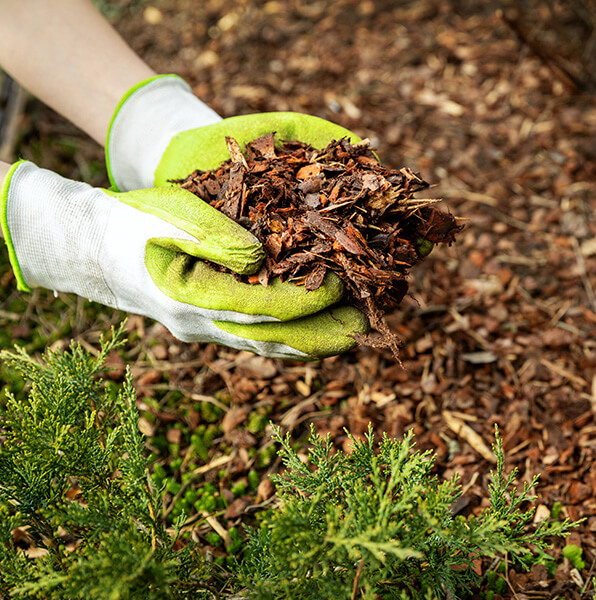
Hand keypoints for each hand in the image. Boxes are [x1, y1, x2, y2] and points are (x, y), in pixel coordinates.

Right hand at [0, 161, 366, 358]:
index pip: (262, 307)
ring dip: (309, 342)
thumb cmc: (134, 222)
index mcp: (190, 298)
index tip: (341, 286)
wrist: (94, 247)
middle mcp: (200, 324)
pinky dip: (288, 336)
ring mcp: (203, 330)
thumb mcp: (171, 216)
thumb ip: (214, 237)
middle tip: (364, 331)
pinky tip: (315, 330)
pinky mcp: (208, 325)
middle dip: (320, 335)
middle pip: (271, 339)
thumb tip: (261, 258)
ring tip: (351, 335)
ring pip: (265, 344)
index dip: (306, 300)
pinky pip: (255, 337)